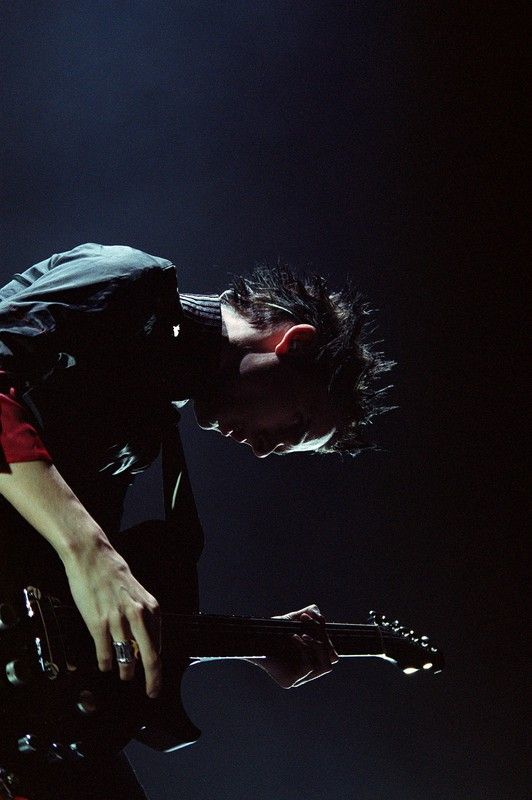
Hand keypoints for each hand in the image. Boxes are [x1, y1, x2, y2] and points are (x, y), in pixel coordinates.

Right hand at [63, 540, 161, 697]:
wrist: (92, 558)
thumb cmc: (114, 575)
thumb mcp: (137, 594)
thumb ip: (143, 616)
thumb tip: (144, 642)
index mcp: (151, 608)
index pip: (159, 644)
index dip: (158, 664)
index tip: (157, 676)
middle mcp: (138, 616)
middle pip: (150, 657)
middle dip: (153, 679)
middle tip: (152, 692)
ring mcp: (118, 621)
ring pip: (127, 658)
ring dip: (126, 671)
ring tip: (124, 676)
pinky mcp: (98, 623)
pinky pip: (106, 652)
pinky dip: (106, 663)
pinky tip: (106, 666)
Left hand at [248, 604, 338, 688]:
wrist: (251, 638)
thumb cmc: (272, 631)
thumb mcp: (292, 619)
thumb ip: (308, 613)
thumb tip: (318, 612)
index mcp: (311, 659)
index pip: (332, 653)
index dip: (326, 634)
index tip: (313, 617)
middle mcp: (307, 672)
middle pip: (332, 658)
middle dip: (323, 637)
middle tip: (306, 620)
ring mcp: (298, 679)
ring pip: (325, 666)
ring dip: (317, 646)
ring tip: (303, 632)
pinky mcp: (288, 681)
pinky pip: (308, 667)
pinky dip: (304, 649)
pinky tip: (293, 637)